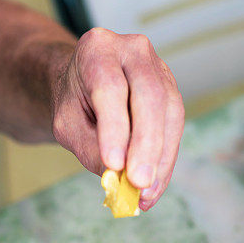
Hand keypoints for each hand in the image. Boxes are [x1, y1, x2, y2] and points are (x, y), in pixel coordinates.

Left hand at [51, 27, 184, 210]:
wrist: (84, 85)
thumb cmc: (74, 103)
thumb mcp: (67, 125)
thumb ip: (89, 147)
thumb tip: (118, 177)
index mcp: (97, 49)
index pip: (110, 88)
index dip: (115, 127)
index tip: (114, 163)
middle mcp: (133, 49)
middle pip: (149, 96)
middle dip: (146, 145)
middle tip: (138, 182)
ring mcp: (158, 67)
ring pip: (170, 112)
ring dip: (160, 158)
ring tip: (145, 193)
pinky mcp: (172, 89)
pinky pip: (176, 126)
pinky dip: (165, 160)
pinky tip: (153, 187)